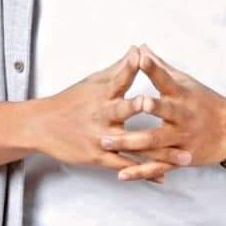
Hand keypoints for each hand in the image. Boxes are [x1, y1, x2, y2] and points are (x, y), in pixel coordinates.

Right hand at [31, 45, 194, 187]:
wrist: (41, 126)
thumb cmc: (71, 101)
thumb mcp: (93, 82)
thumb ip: (119, 69)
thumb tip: (137, 49)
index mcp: (102, 94)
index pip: (118, 78)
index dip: (129, 67)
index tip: (141, 56)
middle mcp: (102, 115)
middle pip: (124, 110)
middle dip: (139, 108)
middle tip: (156, 106)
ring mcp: (101, 137)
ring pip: (133, 145)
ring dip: (159, 152)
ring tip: (184, 156)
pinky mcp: (98, 156)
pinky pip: (125, 165)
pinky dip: (145, 172)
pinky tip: (164, 176)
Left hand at [102, 44, 225, 180]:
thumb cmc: (204, 102)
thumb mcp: (185, 82)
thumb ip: (160, 67)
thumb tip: (141, 48)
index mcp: (181, 95)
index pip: (166, 79)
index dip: (153, 68)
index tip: (140, 57)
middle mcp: (181, 116)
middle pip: (161, 112)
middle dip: (144, 109)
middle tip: (127, 105)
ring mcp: (181, 138)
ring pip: (154, 143)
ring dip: (131, 143)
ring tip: (107, 142)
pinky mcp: (180, 158)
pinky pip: (158, 166)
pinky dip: (141, 172)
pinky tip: (122, 175)